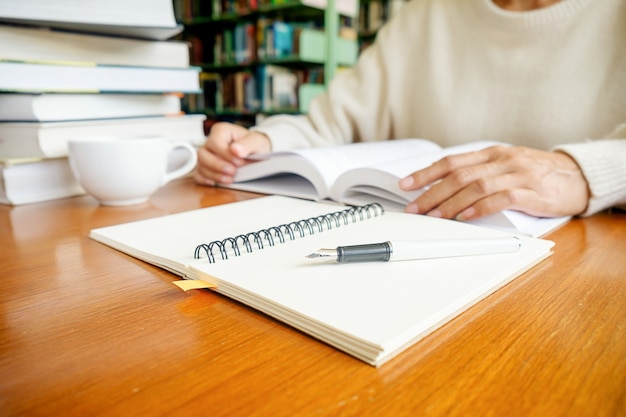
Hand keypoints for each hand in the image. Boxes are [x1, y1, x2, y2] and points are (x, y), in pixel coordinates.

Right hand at [194, 122, 270, 185]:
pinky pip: (198, 174)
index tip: (239, 162)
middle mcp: (211, 142)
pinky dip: (204, 180)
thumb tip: (235, 150)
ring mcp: (206, 155)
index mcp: (221, 131)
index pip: (215, 142)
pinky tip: (215, 183)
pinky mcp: (206, 167)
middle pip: (203, 154)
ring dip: (213, 174)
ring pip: (200, 165)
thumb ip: (247, 144)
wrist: (256, 155)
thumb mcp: (257, 142)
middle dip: (217, 166)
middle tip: (232, 172)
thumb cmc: (254, 145)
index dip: (225, 154)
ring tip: (229, 179)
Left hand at [398, 145, 589, 219]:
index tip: (406, 185)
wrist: (579, 176)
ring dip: (450, 203)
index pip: (452, 162)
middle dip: (431, 192)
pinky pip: (501, 199)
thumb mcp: (506, 166)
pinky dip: (480, 208)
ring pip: (476, 187)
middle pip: (458, 175)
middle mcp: (502, 161)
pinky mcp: (533, 193)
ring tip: (433, 216)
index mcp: (492, 154)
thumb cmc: (538, 174)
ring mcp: (518, 175)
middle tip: (414, 207)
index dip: (426, 173)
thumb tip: (443, 186)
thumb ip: (479, 173)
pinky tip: (465, 217)